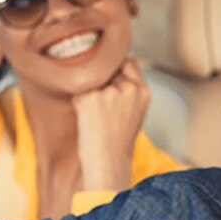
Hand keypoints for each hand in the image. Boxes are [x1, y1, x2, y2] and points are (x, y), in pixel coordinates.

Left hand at [73, 57, 149, 190]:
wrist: (107, 162)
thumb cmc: (118, 139)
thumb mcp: (135, 109)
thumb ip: (134, 83)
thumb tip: (133, 57)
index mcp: (143, 91)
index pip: (127, 63)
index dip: (115, 77)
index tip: (112, 94)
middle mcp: (129, 89)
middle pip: (107, 71)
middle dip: (102, 86)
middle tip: (104, 113)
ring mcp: (109, 92)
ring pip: (92, 80)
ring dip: (90, 95)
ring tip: (97, 118)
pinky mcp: (90, 98)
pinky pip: (78, 92)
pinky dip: (79, 104)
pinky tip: (88, 120)